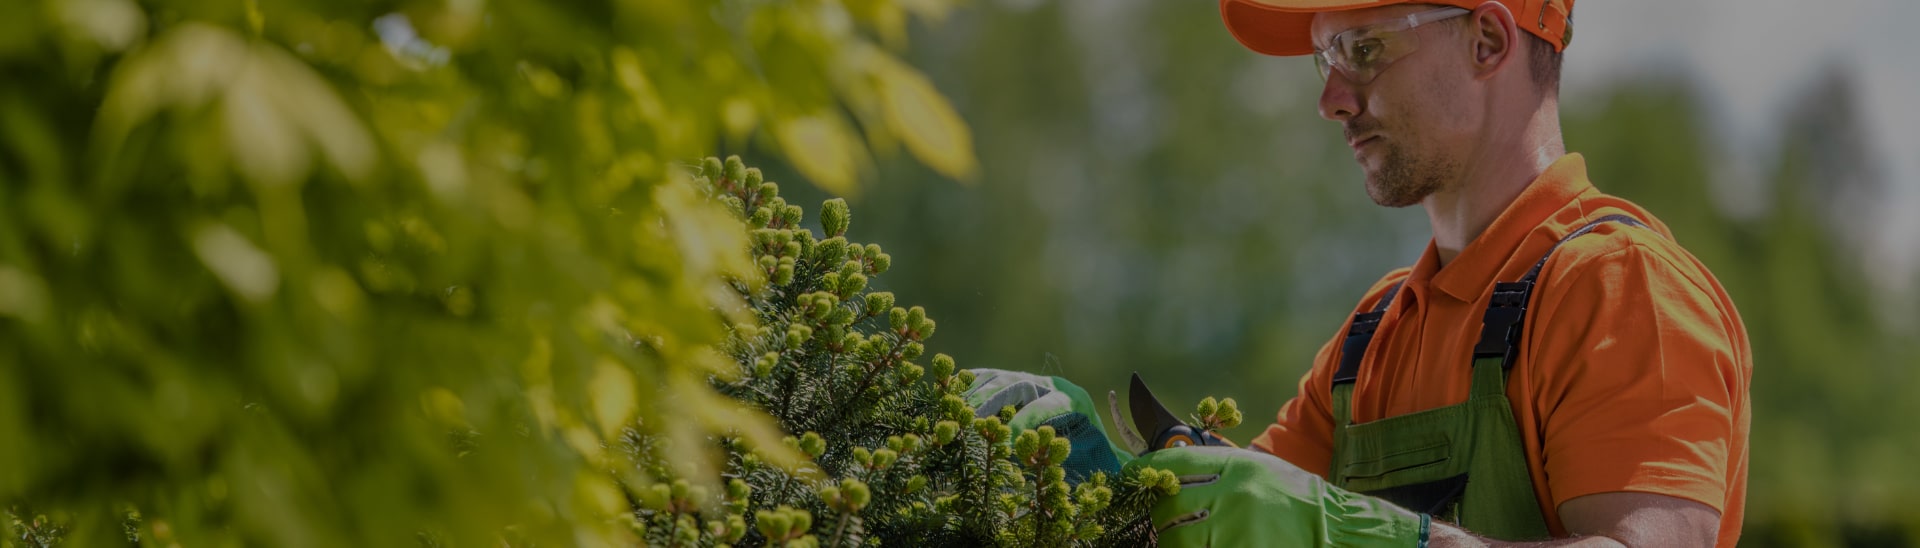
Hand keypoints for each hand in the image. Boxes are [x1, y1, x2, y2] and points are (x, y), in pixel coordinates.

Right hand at [962, 369, 1130, 479]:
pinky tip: (954, 393)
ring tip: (958, 409)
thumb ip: (1114, 465)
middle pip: (1020, 385)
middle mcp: (1052, 384)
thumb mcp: (1106, 461)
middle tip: (974, 420)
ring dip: (978, 393)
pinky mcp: (1013, 383)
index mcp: (1075, 400)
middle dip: (995, 402)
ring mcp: (1031, 381)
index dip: (1028, 422)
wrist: (1087, 438)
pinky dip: (972, 384)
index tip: (1009, 442)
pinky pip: (990, 378)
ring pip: (1002, 379)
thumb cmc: (1094, 455)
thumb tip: (1125, 471)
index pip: (1049, 405)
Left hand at [1128, 446, 1427, 546]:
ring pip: (1178, 538)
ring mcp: (1236, 528)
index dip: (1148, 470)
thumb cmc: (1292, 496)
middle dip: (1159, 515)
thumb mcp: (1258, 469)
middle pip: (1170, 505)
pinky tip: (1195, 546)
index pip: (1175, 463)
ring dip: (1171, 540)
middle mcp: (1233, 494)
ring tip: (1176, 539)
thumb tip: (1173, 474)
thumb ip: (1219, 469)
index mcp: (1236, 466)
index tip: (1137, 476)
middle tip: (1159, 520)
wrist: (1333, 527)